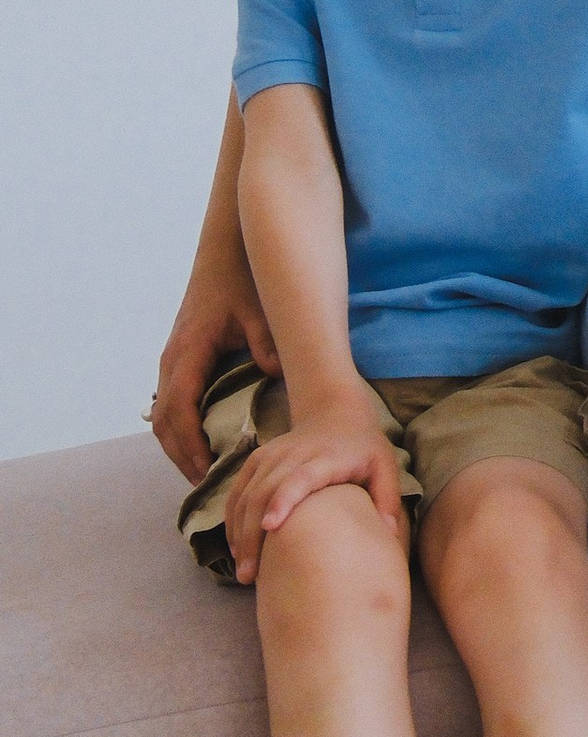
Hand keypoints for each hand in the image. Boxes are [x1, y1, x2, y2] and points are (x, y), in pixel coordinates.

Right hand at [151, 262, 279, 482]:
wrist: (226, 250)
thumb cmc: (243, 279)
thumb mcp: (260, 310)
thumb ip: (266, 343)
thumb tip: (276, 375)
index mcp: (189, 351)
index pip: (179, 410)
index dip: (190, 445)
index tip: (207, 471)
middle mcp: (173, 359)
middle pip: (163, 421)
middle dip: (180, 456)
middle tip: (207, 486)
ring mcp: (173, 359)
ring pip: (162, 414)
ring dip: (177, 446)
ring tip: (202, 474)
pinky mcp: (180, 359)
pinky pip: (171, 402)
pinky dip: (180, 429)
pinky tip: (201, 444)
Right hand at [224, 410, 406, 581]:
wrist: (335, 411)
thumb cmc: (364, 447)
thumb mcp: (385, 466)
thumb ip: (388, 499)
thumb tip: (389, 535)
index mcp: (327, 457)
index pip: (300, 477)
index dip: (283, 500)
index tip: (270, 527)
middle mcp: (293, 454)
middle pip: (264, 492)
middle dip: (253, 535)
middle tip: (251, 576)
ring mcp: (270, 456)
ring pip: (246, 495)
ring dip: (239, 534)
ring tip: (243, 571)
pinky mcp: (256, 459)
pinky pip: (237, 492)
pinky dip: (232, 520)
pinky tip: (236, 549)